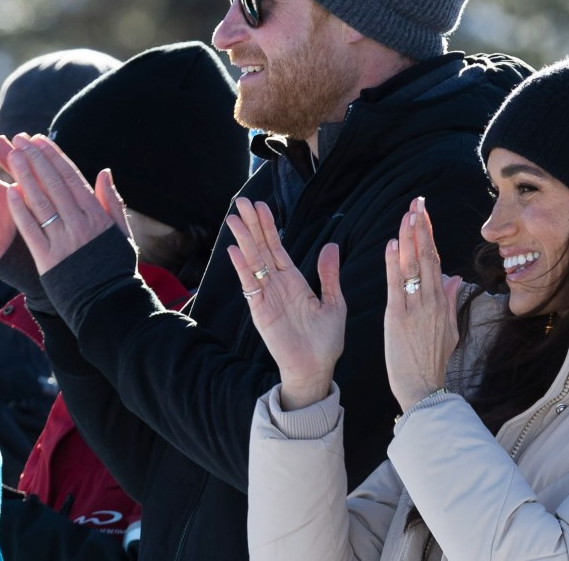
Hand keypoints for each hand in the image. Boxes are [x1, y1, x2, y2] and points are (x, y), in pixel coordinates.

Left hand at [4, 134, 130, 274]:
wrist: (108, 301)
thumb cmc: (116, 267)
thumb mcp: (122, 232)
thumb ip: (112, 202)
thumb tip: (105, 172)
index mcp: (97, 216)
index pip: (72, 178)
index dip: (54, 157)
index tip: (40, 140)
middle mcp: (80, 224)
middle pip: (54, 184)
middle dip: (36, 159)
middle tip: (21, 140)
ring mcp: (63, 240)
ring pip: (40, 201)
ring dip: (25, 176)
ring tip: (13, 156)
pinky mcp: (47, 258)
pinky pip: (31, 228)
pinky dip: (20, 209)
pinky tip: (10, 191)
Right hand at [225, 198, 345, 409]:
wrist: (316, 368)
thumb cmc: (326, 340)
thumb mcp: (334, 302)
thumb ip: (328, 275)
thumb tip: (331, 246)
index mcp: (294, 281)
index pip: (278, 247)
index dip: (269, 226)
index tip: (261, 206)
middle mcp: (277, 285)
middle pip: (261, 248)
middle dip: (252, 225)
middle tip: (241, 202)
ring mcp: (267, 296)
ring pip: (253, 262)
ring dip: (244, 240)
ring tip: (234, 218)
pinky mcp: (260, 311)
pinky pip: (250, 285)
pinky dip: (242, 268)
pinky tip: (235, 250)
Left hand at [384, 197, 461, 411]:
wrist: (424, 388)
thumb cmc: (433, 362)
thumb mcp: (449, 330)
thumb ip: (450, 301)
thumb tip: (453, 277)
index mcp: (441, 301)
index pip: (435, 260)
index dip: (429, 234)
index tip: (424, 213)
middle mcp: (430, 300)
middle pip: (426, 256)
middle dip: (421, 227)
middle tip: (417, 202)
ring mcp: (415, 308)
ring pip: (413, 266)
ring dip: (410, 238)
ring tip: (407, 214)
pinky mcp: (397, 317)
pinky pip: (396, 285)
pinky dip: (394, 264)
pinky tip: (392, 244)